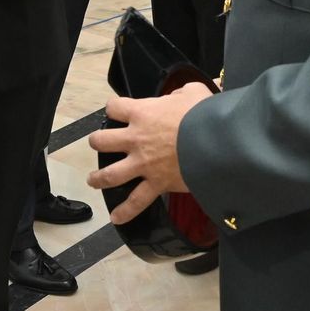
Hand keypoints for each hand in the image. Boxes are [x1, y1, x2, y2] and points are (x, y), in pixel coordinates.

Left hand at [86, 81, 212, 223]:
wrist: (216, 142)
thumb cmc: (204, 115)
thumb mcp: (193, 93)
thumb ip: (181, 93)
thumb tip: (180, 97)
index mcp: (142, 114)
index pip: (115, 107)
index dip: (114, 108)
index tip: (116, 111)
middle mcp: (136, 139)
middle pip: (102, 141)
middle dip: (97, 142)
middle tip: (98, 143)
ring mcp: (143, 164)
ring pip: (110, 174)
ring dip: (98, 177)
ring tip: (93, 179)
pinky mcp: (156, 183)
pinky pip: (136, 201)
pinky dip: (125, 211)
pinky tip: (116, 217)